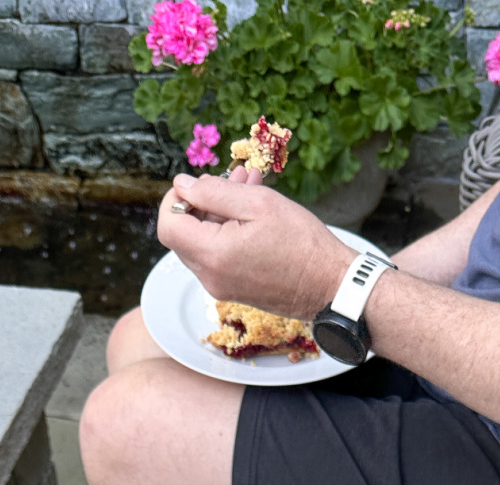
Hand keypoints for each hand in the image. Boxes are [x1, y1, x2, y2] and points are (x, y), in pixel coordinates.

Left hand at [157, 172, 354, 318]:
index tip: (196, 184)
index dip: (175, 199)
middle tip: (233, 179)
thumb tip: (182, 185)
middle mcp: (210, 276)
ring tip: (249, 188)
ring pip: (201, 243)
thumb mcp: (258, 203)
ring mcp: (220, 287)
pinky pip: (217, 256)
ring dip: (217, 213)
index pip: (169, 225)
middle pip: (182, 234)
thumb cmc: (302, 244)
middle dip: (202, 202)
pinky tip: (252, 214)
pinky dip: (227, 232)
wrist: (330, 286)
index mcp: (213, 254)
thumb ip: (214, 192)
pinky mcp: (232, 289)